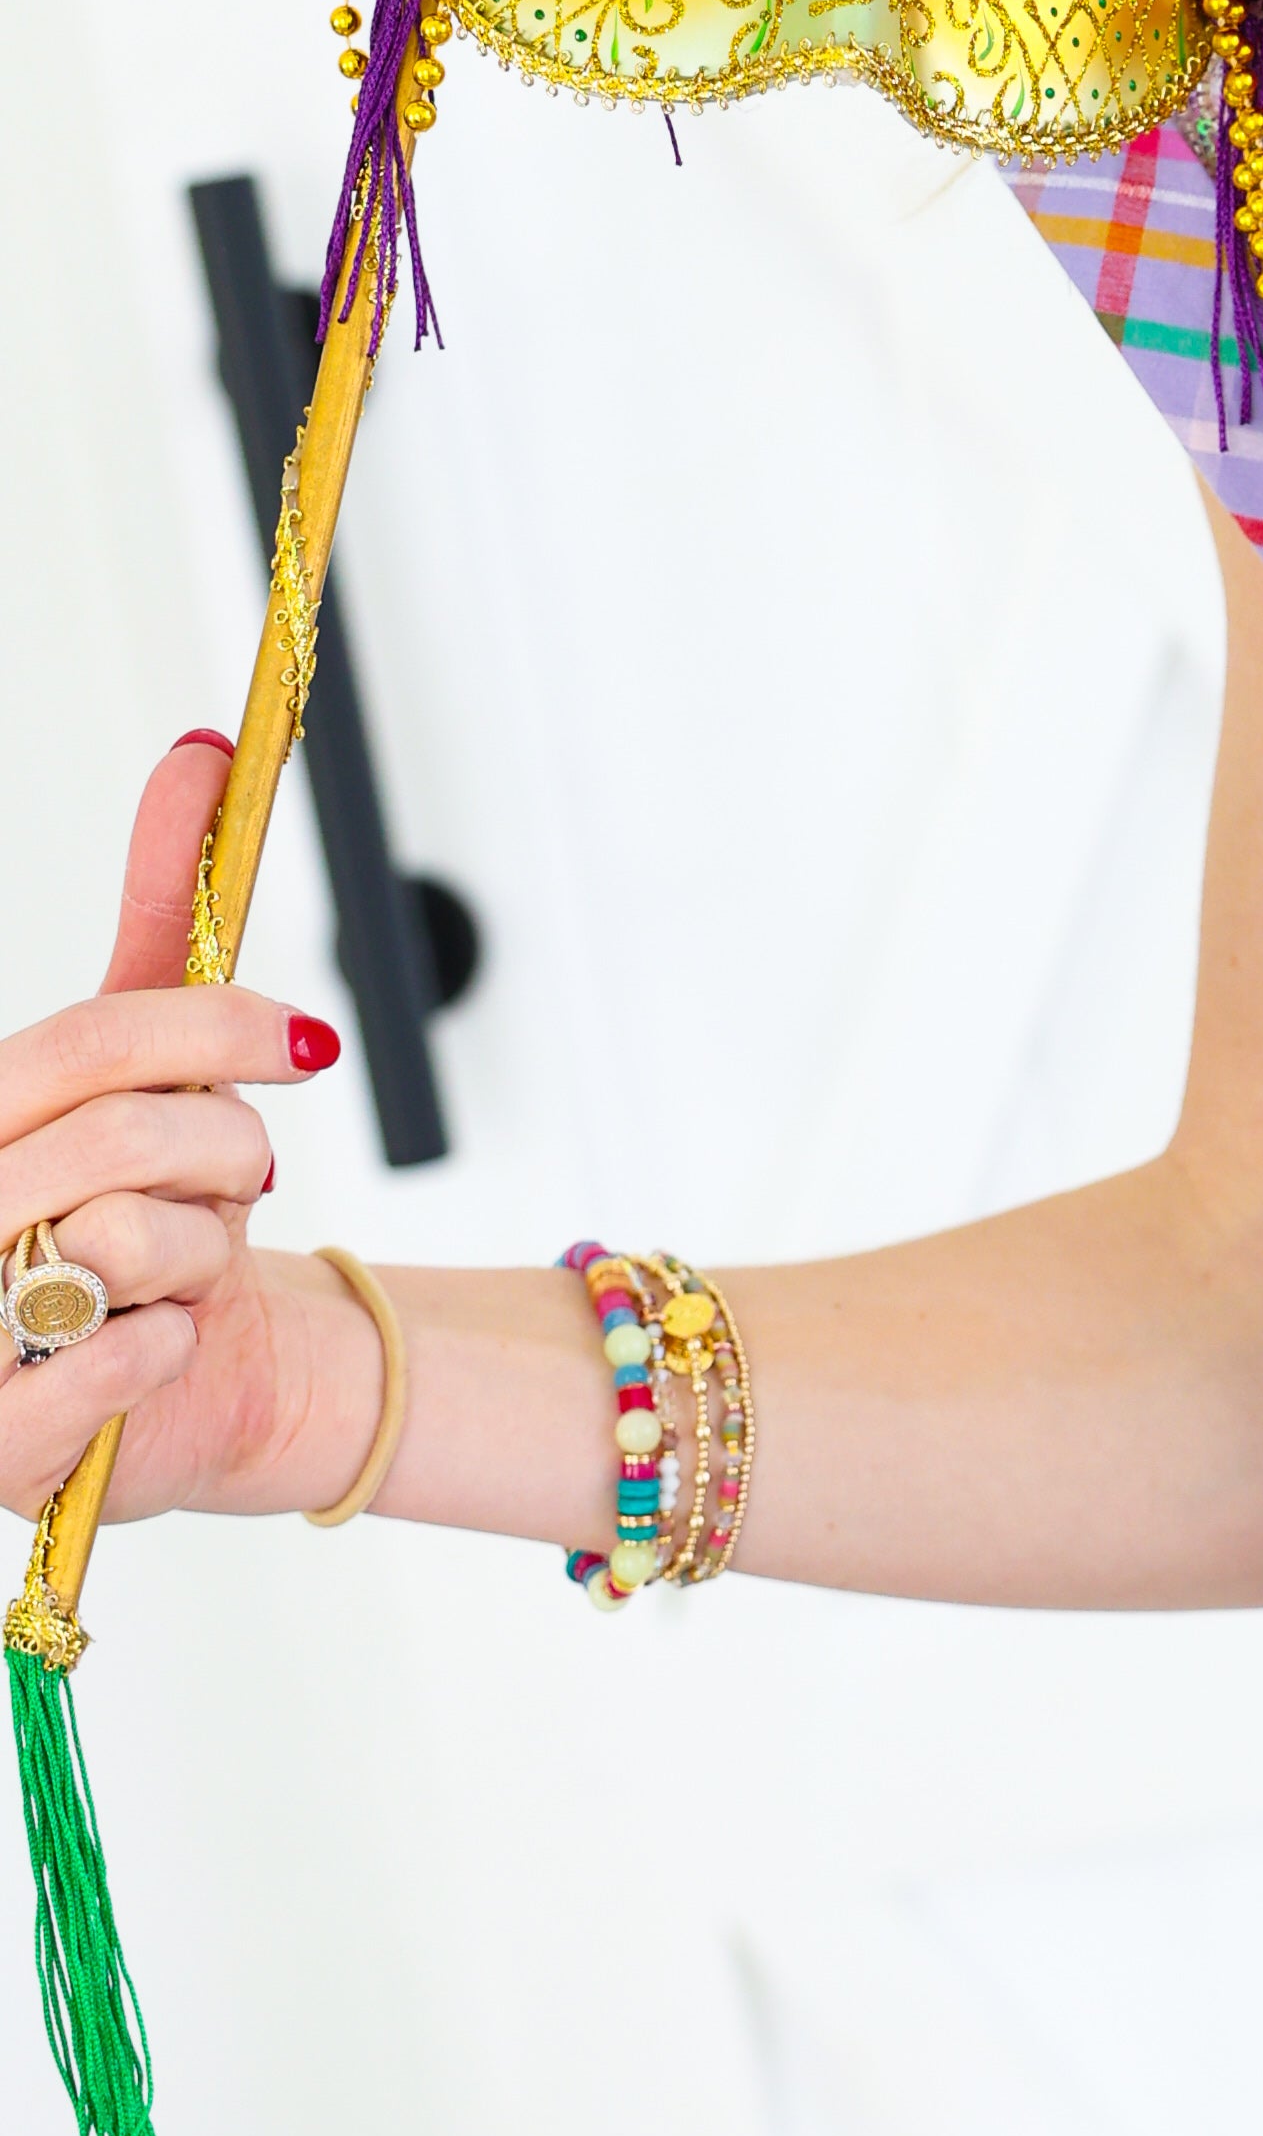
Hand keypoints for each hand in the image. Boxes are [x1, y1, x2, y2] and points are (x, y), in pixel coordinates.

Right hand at [0, 738, 353, 1536]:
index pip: (89, 1041)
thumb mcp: (157, 1061)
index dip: (212, 1032)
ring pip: (130, 1242)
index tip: (300, 1047)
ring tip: (183, 1270)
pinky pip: (123, 1360)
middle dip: (226, 1156)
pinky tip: (161, 1347)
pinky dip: (173, 1347)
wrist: (182, 1377)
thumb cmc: (151, 1207)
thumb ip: (167, 913)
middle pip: (127, 1135)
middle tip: (238, 1185)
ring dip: (204, 1254)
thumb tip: (198, 758)